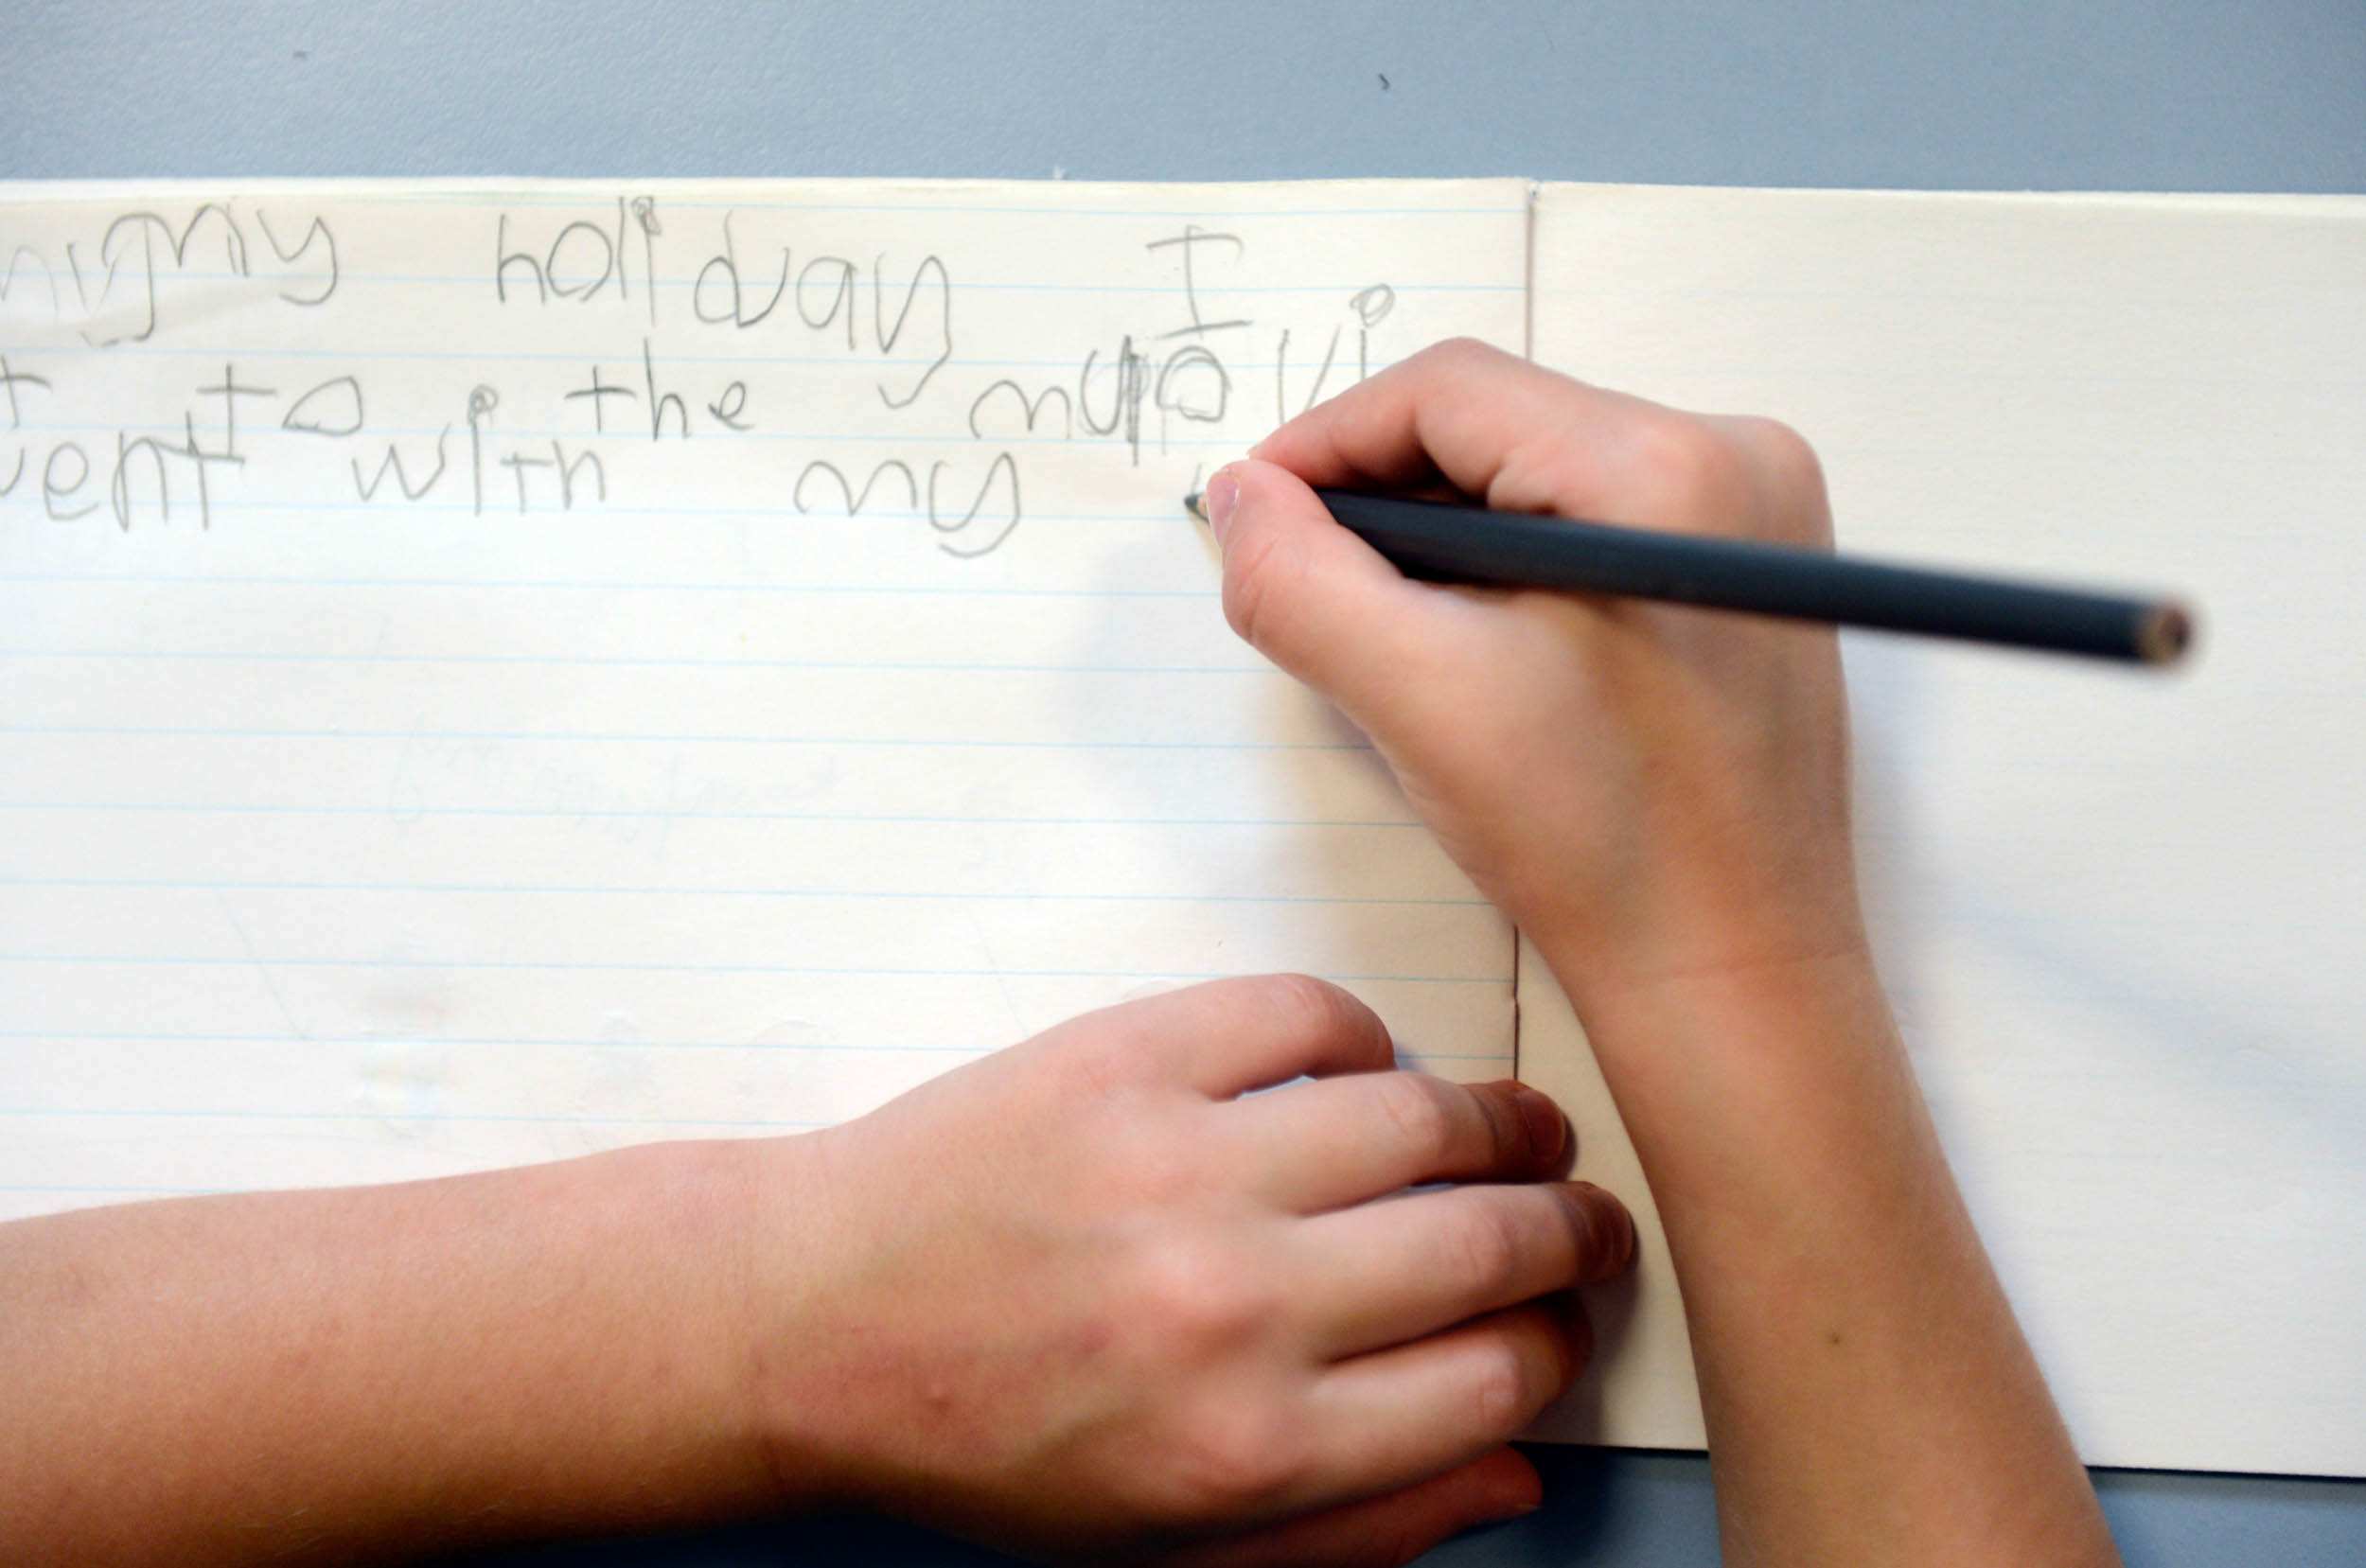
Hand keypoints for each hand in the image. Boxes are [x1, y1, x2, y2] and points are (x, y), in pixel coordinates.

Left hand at [742, 974, 1634, 1564]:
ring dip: (1499, 1125)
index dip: (1556, 1343)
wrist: (811, 1323)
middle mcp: (1235, 1306)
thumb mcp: (1168, 1548)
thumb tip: (1519, 1469)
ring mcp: (1181, 1166)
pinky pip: (1306, 1013)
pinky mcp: (1124, 1057)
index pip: (1497, 1378)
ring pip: (1425, 1116)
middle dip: (1568, 1231)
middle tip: (1577, 1218)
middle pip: (1491, 1243)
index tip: (1556, 1320)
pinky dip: (1359, 1035)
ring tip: (1511, 1135)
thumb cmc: (985, 1444)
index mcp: (1252, 1448)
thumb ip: (1357, 1526)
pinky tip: (1359, 1070)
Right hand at [1204, 339, 1862, 1004]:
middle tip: (1311, 584)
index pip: (1449, 392)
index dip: (1327, 442)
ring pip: (1542, 467)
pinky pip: (1596, 514)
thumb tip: (1242, 493)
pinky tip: (1477, 642)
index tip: (1253, 511)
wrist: (1734, 972)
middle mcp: (1735, 456)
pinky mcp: (1755, 564)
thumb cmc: (1600, 849)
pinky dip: (1514, 558)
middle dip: (1387, 496)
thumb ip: (1301, 581)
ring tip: (1392, 628)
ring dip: (1446, 530)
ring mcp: (1759, 508)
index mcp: (1665, 470)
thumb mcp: (1417, 701)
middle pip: (1500, 422)